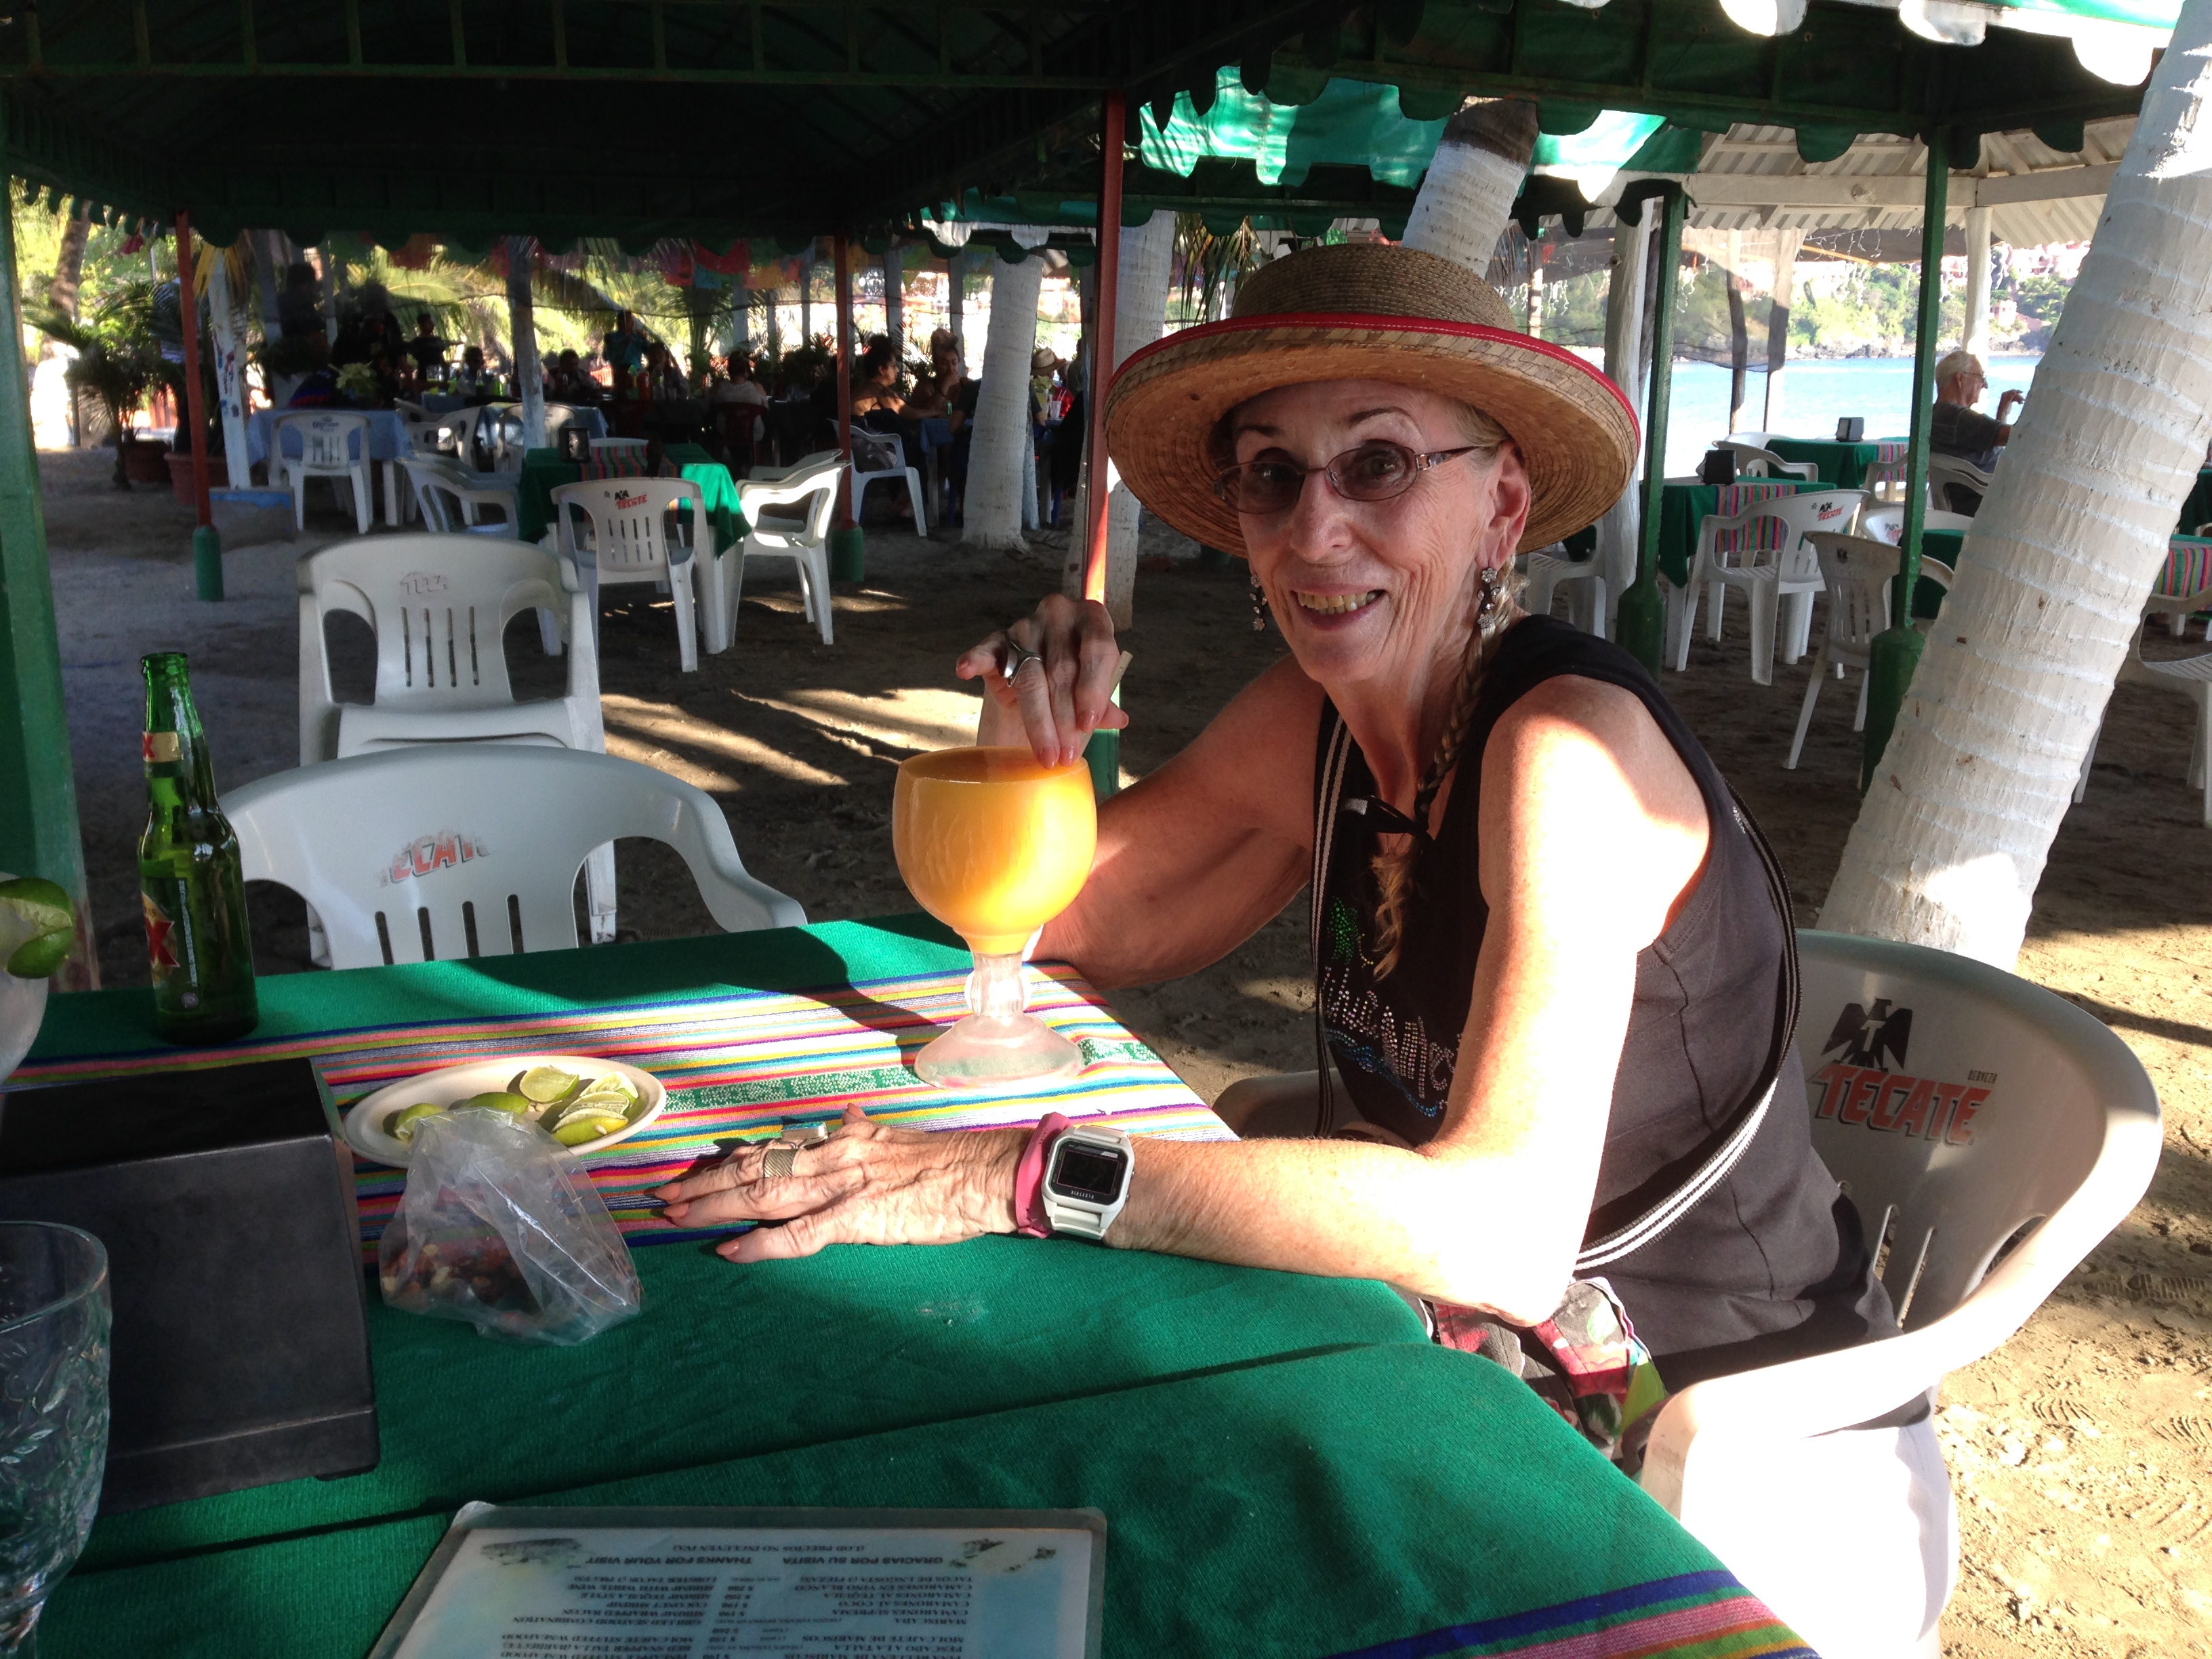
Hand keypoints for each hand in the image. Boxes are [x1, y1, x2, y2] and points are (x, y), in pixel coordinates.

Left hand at [653, 1103, 1025, 1262]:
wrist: (978, 1172)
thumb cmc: (943, 1160)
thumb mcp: (894, 1136)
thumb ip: (861, 1129)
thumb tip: (845, 1115)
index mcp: (838, 1139)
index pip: (769, 1149)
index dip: (727, 1162)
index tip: (694, 1171)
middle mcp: (828, 1157)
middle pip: (752, 1170)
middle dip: (703, 1184)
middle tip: (661, 1198)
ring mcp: (838, 1187)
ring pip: (761, 1196)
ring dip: (712, 1207)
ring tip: (675, 1218)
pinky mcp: (854, 1218)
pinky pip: (797, 1234)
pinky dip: (760, 1244)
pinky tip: (729, 1250)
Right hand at [954, 594, 1129, 766]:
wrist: (1045, 664)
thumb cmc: (1078, 675)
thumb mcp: (1094, 687)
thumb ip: (1102, 702)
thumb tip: (1118, 720)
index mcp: (1092, 618)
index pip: (1097, 650)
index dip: (1093, 690)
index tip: (1087, 726)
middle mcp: (1059, 613)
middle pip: (1062, 670)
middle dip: (1064, 720)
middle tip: (1064, 756)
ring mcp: (1026, 626)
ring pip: (1031, 676)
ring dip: (1037, 720)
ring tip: (1044, 754)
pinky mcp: (996, 640)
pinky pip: (984, 651)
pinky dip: (974, 659)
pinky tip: (965, 669)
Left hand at [1999, 389, 2023, 411]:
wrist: (2003, 413)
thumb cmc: (2004, 407)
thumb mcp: (2007, 401)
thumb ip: (2011, 396)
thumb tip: (2014, 392)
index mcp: (2004, 394)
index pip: (2012, 391)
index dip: (2017, 391)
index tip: (2022, 392)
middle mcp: (2006, 395)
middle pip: (2014, 394)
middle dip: (2019, 397)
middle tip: (2023, 399)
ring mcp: (2008, 398)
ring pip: (2016, 397)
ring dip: (2019, 399)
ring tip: (2022, 403)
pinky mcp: (2010, 401)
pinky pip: (2015, 399)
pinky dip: (2018, 401)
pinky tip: (2020, 403)